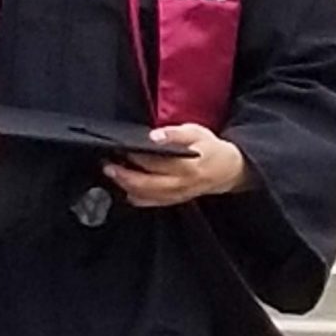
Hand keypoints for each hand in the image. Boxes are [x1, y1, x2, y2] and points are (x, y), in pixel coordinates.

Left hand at [103, 123, 251, 207]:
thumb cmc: (210, 148)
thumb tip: (154, 136)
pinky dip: (137, 198)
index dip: (135, 156)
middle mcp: (181, 185)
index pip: (155, 163)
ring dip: (127, 186)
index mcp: (187, 166)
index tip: (118, 147)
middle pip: (146, 184)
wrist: (228, 170)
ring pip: (147, 196)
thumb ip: (175, 134)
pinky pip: (153, 203)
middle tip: (107, 165)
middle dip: (123, 176)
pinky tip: (125, 191)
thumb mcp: (196, 132)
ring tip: (112, 174)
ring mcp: (178, 196)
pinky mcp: (176, 200)